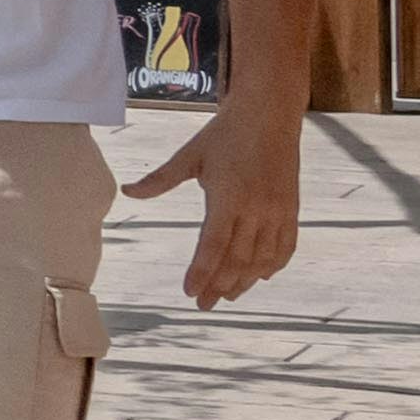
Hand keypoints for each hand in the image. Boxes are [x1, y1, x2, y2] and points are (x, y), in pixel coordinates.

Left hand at [126, 90, 305, 305]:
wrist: (270, 114)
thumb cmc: (225, 134)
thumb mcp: (190, 154)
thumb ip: (160, 180)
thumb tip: (127, 192)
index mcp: (228, 196)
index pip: (213, 244)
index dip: (202, 272)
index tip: (190, 293)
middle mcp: (256, 208)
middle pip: (238, 259)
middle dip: (220, 285)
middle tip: (204, 305)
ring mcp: (278, 211)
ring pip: (263, 258)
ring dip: (245, 281)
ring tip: (228, 296)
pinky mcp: (292, 209)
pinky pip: (285, 246)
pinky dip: (273, 265)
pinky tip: (260, 277)